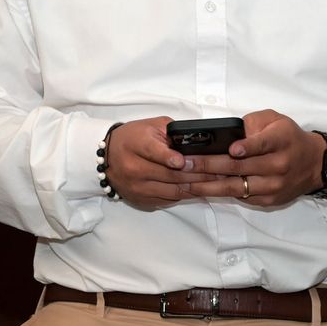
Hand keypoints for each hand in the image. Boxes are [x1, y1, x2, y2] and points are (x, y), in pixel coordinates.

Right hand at [102, 116, 224, 210]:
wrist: (107, 157)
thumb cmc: (132, 138)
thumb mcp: (150, 126)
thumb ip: (173, 132)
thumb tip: (197, 141)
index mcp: (136, 145)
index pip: (153, 153)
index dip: (170, 158)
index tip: (183, 161)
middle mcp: (135, 169)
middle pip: (169, 175)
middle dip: (197, 173)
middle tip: (219, 171)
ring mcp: (138, 187)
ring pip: (172, 190)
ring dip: (196, 186)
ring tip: (216, 181)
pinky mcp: (142, 200)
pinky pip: (169, 199)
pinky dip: (186, 194)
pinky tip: (200, 188)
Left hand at [184, 110, 326, 206]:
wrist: (314, 164)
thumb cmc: (290, 138)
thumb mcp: (276, 120)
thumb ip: (253, 123)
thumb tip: (229, 133)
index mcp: (280, 141)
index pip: (262, 144)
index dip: (247, 147)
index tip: (231, 149)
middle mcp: (278, 165)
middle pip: (240, 167)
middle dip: (209, 165)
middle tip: (185, 163)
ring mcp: (273, 185)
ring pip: (236, 187)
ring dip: (208, 186)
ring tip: (185, 181)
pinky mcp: (268, 200)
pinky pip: (240, 196)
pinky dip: (219, 193)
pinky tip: (201, 189)